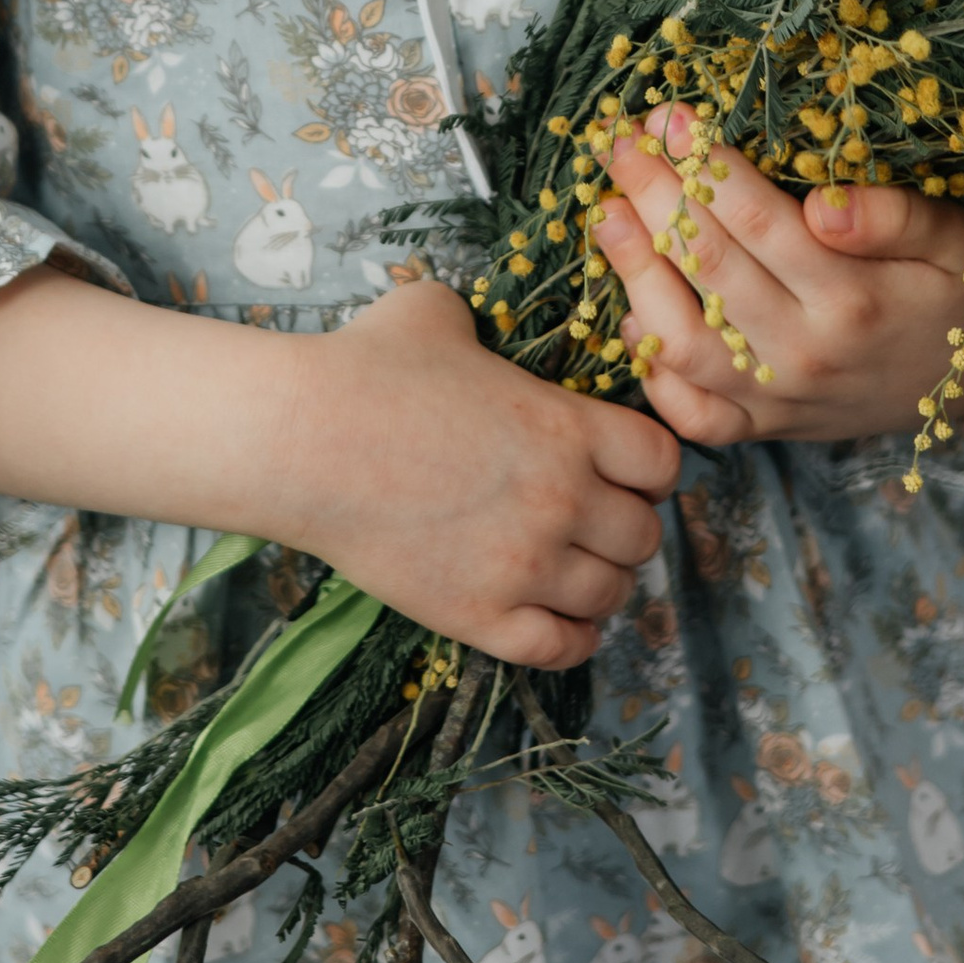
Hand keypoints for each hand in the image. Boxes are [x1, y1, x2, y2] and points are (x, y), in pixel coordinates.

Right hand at [279, 279, 681, 670]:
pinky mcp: (478, 615)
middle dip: (625, 527)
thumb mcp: (433, 314)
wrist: (301, 439)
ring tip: (575, 571)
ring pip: (611, 594)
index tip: (625, 470)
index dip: (649, 468)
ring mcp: (523, 564)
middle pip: (643, 535)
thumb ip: (474, 322)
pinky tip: (556, 618)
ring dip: (602, 583)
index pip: (662, 462)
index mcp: (566, 425)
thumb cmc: (363, 367)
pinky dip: (572, 638)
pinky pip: (562, 648)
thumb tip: (469, 327)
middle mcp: (562, 498)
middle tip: (595, 522)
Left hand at [592, 113, 963, 449]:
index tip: (667, 116)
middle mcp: (804, 353)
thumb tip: (824, 205)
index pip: (755, 219)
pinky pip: (690, 410)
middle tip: (618, 142)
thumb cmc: (955, 293)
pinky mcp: (761, 427)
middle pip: (707, 265)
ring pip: (681, 340)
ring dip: (633, 272)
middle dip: (653, 194)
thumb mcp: (955, 240)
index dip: (703, 163)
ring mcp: (777, 398)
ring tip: (607, 213)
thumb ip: (896, 217)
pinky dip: (651, 369)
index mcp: (852, 298)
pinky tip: (630, 314)